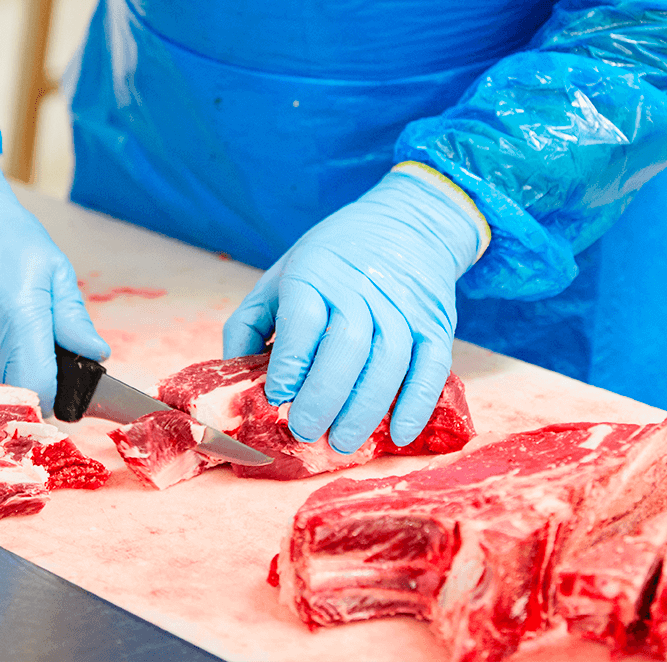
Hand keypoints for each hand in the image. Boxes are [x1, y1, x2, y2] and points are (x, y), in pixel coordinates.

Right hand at [0, 145, 109, 413]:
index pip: (39, 392)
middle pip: (8, 396)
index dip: (54, 394)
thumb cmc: (4, 234)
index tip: (56, 382)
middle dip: (24, 382)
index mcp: (17, 320)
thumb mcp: (53, 269)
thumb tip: (96, 354)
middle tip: (27, 349)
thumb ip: (73, 320)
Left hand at [223, 163, 485, 452]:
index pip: (303, 320)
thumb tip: (230, 380)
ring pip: (389, 361)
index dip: (291, 363)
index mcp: (314, 275)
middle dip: (325, 396)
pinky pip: (432, 367)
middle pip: (348, 346)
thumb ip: (248, 325)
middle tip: (306, 432)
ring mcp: (402, 307)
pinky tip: (398, 433)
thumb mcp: (279, 277)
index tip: (276, 398)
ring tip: (343, 443)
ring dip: (366, 408)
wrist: (405, 223)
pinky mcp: (435, 324)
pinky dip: (416, 403)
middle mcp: (361, 289)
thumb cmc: (329, 261)